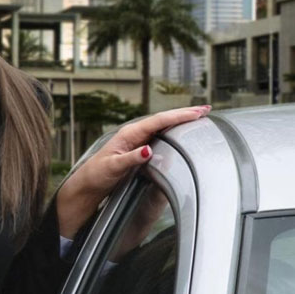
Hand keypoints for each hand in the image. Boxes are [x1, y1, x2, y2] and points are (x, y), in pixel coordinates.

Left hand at [55, 106, 209, 238]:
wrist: (88, 184)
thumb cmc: (97, 174)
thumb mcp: (113, 167)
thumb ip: (131, 158)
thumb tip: (148, 150)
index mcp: (129, 134)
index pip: (158, 121)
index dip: (179, 116)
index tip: (197, 112)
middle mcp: (135, 134)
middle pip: (164, 120)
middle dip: (185, 114)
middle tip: (206, 109)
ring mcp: (138, 141)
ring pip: (164, 127)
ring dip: (181, 121)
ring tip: (200, 116)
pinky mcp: (139, 150)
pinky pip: (161, 137)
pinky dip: (174, 132)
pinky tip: (183, 132)